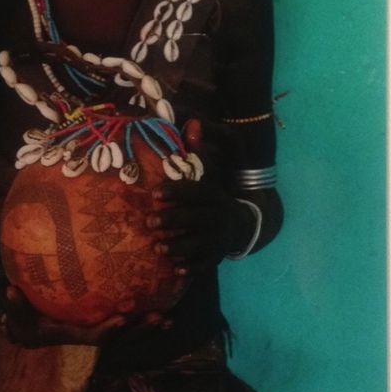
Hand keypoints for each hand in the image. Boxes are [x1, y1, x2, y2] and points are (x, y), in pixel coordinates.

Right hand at [0, 282, 170, 349]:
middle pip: (120, 339)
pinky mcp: (102, 323)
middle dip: (140, 330)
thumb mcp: (15, 314)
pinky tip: (161, 305)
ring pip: (127, 334)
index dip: (108, 330)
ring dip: (147, 327)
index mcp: (72, 335)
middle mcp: (89, 336)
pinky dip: (142, 318)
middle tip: (160, 317)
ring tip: (169, 317)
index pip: (94, 337)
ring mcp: (97, 330)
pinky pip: (126, 322)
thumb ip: (14, 305)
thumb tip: (9, 290)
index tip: (122, 319)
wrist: (29, 328)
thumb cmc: (23, 319)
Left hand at [145, 119, 253, 273]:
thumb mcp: (209, 175)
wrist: (241, 224)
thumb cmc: (214, 197)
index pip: (195, 192)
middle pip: (195, 218)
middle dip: (172, 219)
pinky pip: (205, 263)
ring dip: (178, 246)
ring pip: (198, 242)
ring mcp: (218, 237)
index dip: (176, 192)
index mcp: (214, 195)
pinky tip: (176, 271)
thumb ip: (198, 152)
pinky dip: (192, 267)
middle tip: (149, 221)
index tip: (155, 193)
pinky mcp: (216, 255)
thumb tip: (192, 121)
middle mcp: (218, 216)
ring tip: (157, 248)